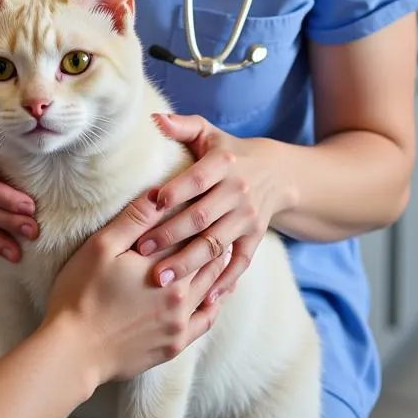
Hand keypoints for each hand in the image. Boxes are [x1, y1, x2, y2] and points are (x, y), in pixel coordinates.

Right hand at [45, 190, 224, 383]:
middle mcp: (181, 296)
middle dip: (211, 240)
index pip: (190, 234)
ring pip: (211, 289)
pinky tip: (215, 296)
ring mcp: (180, 324)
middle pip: (206, 261)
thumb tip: (160, 193)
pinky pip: (206, 322)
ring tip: (220, 252)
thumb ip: (134, 219)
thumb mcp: (102, 246)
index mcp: (165, 268)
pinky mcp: (174, 346)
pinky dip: (215, 305)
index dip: (196, 216)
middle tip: (218, 221)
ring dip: (217, 269)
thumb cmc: (82, 293)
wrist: (74, 351)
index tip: (203, 203)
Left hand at [136, 114, 291, 301]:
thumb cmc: (227, 150)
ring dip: (188, 263)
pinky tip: (204, 299)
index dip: (175, 191)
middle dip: (171, 234)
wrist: (277, 173)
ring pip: (216, 244)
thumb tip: (153, 117)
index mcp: (224, 164)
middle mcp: (238, 192)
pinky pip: (240, 263)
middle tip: (141, 250)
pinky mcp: (255, 238)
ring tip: (160, 279)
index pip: (197, 179)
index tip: (149, 205)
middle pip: (202, 217)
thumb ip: (182, 125)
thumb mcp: (209, 133)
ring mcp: (248, 218)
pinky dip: (225, 281)